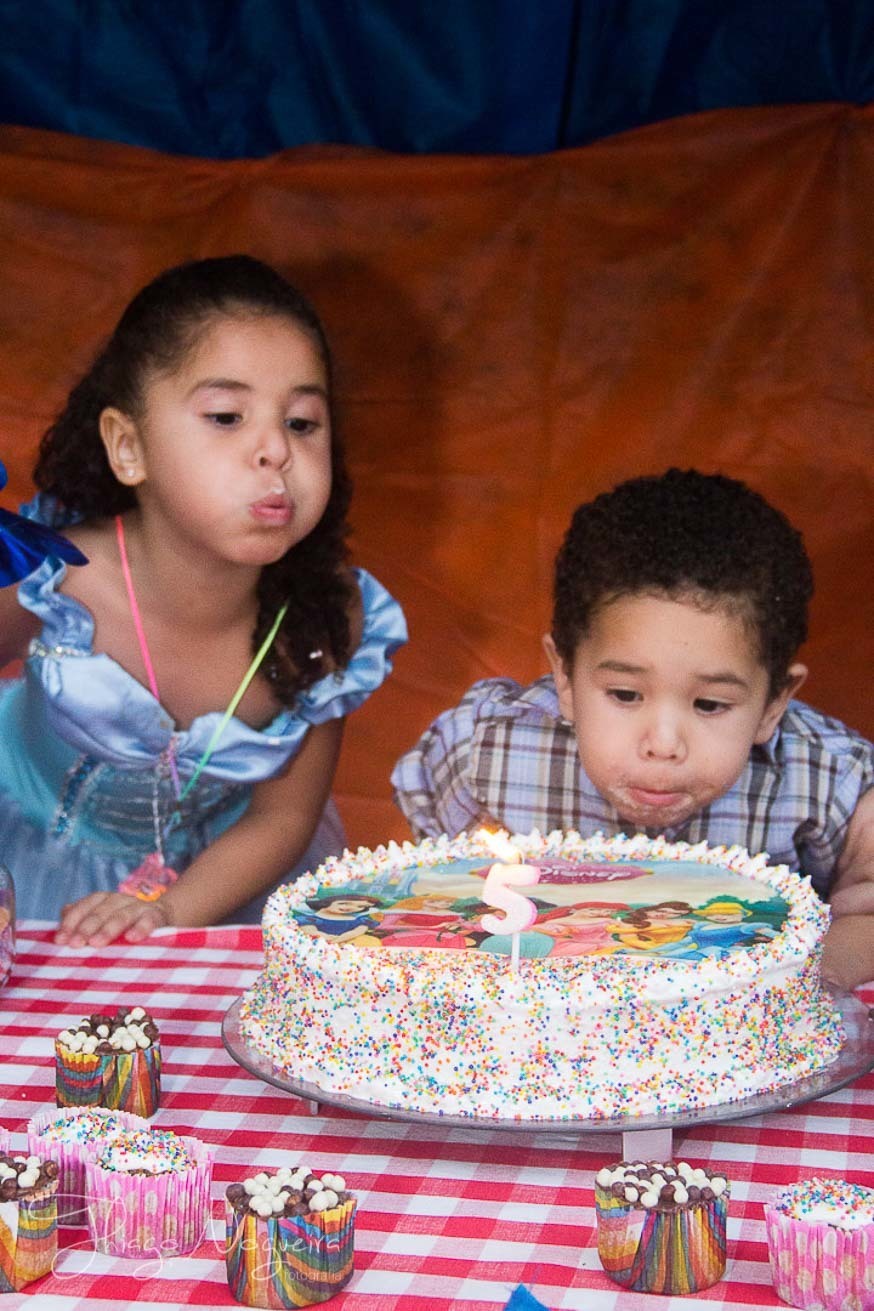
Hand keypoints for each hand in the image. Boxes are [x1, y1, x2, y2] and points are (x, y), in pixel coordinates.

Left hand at [55, 891, 171, 946]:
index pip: (84, 906)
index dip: (71, 922)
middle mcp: (120, 900)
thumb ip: (81, 921)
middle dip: (86, 927)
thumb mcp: (102, 923)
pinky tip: (132, 938)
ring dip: (108, 928)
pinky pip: (149, 921)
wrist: (163, 919)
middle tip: (75, 944)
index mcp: (103, 900)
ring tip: (97, 943)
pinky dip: (141, 928)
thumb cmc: (124, 927)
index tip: (60, 940)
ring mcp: (139, 907)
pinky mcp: (157, 916)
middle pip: (101, 911)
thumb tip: (61, 923)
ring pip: (122, 915)